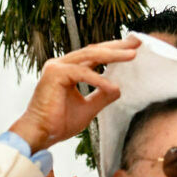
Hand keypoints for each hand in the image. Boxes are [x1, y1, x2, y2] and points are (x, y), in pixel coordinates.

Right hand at [7, 37, 139, 152]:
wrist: (39, 134)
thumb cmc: (57, 124)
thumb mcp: (88, 108)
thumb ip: (102, 96)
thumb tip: (119, 89)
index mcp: (68, 71)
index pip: (94, 56)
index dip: (115, 51)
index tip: (134, 48)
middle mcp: (61, 65)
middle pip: (93, 50)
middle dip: (117, 46)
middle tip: (137, 42)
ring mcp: (56, 67)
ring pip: (89, 56)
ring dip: (112, 55)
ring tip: (131, 55)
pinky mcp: (54, 74)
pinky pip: (82, 73)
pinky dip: (98, 80)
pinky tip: (112, 86)